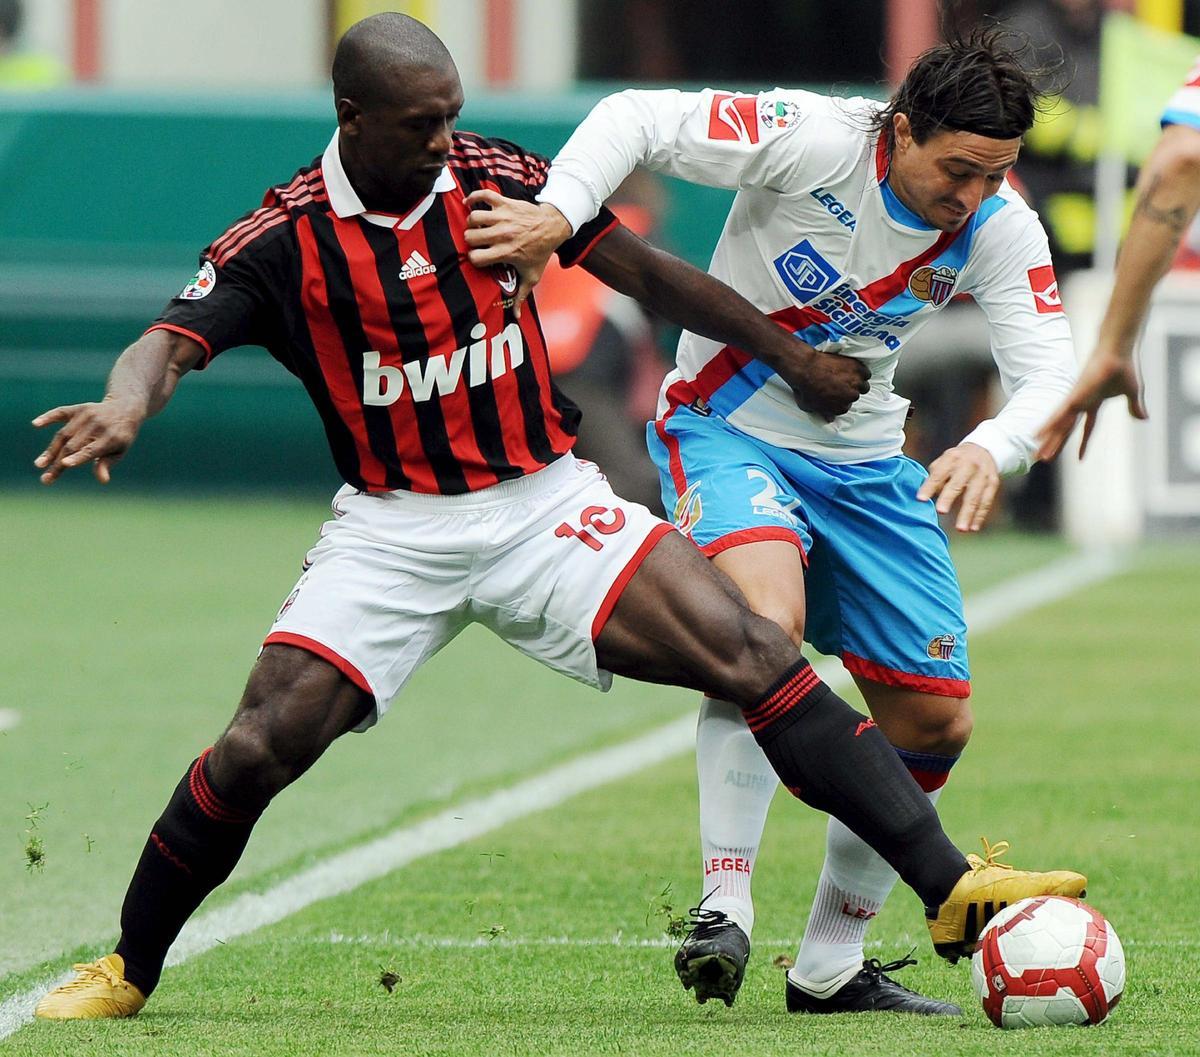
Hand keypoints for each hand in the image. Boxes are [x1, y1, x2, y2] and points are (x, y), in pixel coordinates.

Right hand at [32, 397, 144, 484]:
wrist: (124, 409)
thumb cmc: (120, 437)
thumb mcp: (119, 451)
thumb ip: (107, 463)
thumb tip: (103, 480)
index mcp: (110, 439)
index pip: (91, 450)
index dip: (78, 457)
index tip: (65, 465)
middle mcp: (97, 426)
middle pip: (72, 446)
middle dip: (58, 463)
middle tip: (46, 478)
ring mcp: (86, 416)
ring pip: (64, 435)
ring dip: (50, 450)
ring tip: (40, 464)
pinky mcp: (78, 409)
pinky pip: (60, 412)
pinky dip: (48, 417)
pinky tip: (36, 424)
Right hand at [464, 189, 570, 317]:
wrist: (553, 226)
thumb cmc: (540, 252)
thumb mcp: (532, 276)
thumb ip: (521, 295)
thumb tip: (515, 316)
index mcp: (505, 252)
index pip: (476, 257)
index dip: (474, 259)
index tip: (480, 258)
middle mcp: (502, 234)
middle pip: (470, 236)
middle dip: (470, 241)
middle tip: (478, 242)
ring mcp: (502, 217)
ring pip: (473, 217)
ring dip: (472, 222)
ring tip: (478, 227)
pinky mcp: (504, 203)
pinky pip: (483, 195)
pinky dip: (474, 197)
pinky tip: (470, 204)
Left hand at [773, 342, 869, 420]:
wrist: (805, 367)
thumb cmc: (803, 387)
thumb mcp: (808, 406)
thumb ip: (822, 413)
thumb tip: (830, 419)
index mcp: (840, 409)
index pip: (845, 407)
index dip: (840, 399)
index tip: (836, 393)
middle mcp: (851, 397)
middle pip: (855, 396)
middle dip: (848, 391)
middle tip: (840, 384)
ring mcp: (855, 383)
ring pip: (864, 386)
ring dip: (858, 383)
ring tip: (848, 378)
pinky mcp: (857, 369)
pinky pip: (866, 373)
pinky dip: (861, 372)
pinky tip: (852, 369)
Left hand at [917, 442, 998, 532]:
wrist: (983, 449)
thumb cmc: (956, 461)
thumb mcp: (943, 462)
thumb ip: (935, 477)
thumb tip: (929, 495)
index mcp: (952, 458)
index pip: (938, 473)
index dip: (929, 486)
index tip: (920, 499)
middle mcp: (968, 465)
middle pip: (958, 483)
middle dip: (949, 498)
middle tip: (940, 511)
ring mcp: (983, 474)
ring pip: (975, 496)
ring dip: (968, 513)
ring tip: (961, 529)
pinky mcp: (993, 483)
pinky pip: (986, 501)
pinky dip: (980, 515)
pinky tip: (973, 528)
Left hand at [1035, 348, 1146, 461]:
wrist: (1118, 351)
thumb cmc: (1124, 367)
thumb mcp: (1133, 393)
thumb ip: (1134, 407)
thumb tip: (1144, 418)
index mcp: (1094, 403)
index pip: (1088, 428)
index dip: (1083, 443)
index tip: (1079, 459)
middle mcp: (1081, 403)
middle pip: (1066, 430)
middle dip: (1056, 445)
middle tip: (1043, 458)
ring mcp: (1075, 400)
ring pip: (1059, 426)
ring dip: (1048, 441)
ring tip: (1037, 455)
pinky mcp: (1073, 396)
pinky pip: (1058, 414)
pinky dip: (1048, 425)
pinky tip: (1036, 434)